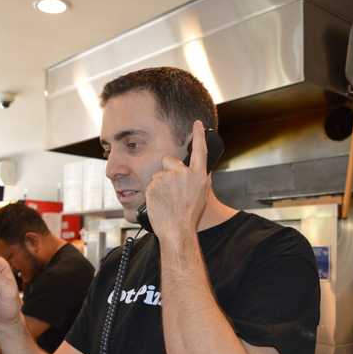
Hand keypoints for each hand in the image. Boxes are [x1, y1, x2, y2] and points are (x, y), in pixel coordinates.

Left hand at [145, 120, 209, 239]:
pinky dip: (153, 192)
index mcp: (198, 176)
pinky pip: (151, 184)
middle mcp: (183, 174)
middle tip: (171, 188)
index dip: (199, 135)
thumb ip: (199, 179)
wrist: (176, 229)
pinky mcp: (154, 184)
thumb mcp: (201, 195)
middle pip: (169, 161)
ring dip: (160, 185)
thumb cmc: (188, 217)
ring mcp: (167, 178)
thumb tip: (200, 171)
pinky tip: (160, 202)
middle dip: (167, 170)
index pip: (200, 150)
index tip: (197, 124)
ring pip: (158, 175)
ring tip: (167, 200)